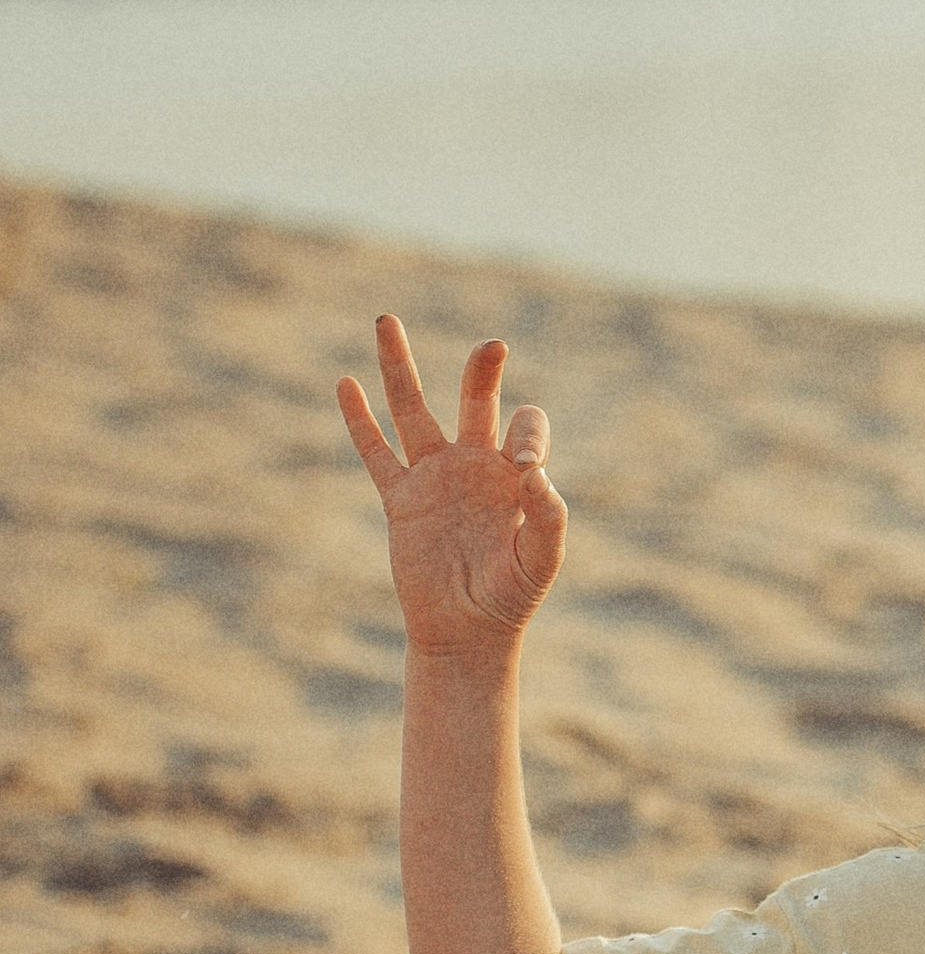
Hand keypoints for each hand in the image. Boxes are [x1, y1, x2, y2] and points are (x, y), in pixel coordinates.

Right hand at [339, 317, 567, 664]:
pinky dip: (359, 420)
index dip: (528, 437)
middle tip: (492, 346)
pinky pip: (376, 452)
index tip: (524, 470)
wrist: (466, 632)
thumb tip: (536, 473)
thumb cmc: (511, 597)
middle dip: (482, 373)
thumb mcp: (540, 561)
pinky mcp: (401, 499)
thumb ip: (548, 518)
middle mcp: (475, 465)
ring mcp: (434, 477)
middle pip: (475, 401)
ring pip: (413, 410)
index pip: (526, 429)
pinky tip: (346, 383)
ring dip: (399, 367)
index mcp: (516, 475)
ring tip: (386, 321)